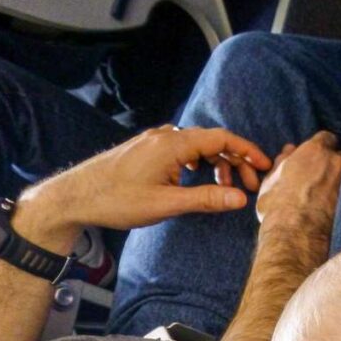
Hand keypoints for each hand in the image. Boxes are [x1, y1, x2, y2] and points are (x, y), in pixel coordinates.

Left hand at [14, 125, 271, 251]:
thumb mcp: (167, 204)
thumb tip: (240, 199)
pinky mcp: (147, 151)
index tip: (265, 166)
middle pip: (213, 142)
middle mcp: (165, 137)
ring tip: (227, 189)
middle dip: (236, 162)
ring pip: (198, 147)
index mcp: (173, 144)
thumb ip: (207, 200)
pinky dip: (200, 164)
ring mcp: (154, 142)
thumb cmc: (116, 200)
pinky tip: (200, 181)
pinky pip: (183, 151)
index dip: (248, 151)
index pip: (222, 139)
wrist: (75, 197)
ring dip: (218, 165)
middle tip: (250, 187)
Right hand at [255, 131, 340, 238]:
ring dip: (340, 181)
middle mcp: (336, 162)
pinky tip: (335, 206)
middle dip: (332, 164)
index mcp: (314, 150)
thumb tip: (289, 150)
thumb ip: (283, 162)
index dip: (320, 148)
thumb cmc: (277, 205)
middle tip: (320, 178)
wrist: (297, 234)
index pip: (325, 138)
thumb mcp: (272, 180)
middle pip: (339, 156)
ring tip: (328, 195)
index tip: (314, 158)